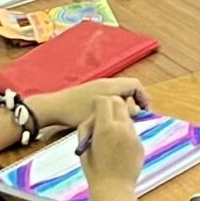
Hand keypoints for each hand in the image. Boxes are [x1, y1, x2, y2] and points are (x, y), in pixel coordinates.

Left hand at [30, 77, 144, 131]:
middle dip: (137, 100)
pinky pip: (111, 94)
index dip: (144, 97)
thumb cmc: (75, 112)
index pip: (136, 85)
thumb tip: (137, 110)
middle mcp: (106, 82)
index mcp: (110, 85)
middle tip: (138, 116)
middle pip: (129, 87)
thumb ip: (122, 112)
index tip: (146, 111)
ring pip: (120, 91)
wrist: (53, 107)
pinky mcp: (91, 91)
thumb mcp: (101, 115)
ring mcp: (98, 86)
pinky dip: (117, 103)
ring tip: (126, 118)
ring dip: (126, 102)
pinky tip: (112, 116)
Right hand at [76, 93, 142, 189]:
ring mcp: (133, 135)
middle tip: (104, 118)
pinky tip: (119, 148)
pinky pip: (132, 132)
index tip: (95, 111)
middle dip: (111, 106)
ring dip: (119, 120)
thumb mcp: (84, 146)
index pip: (104, 100)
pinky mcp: (140, 144)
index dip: (98, 103)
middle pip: (119, 102)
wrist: (113, 188)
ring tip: (110, 137)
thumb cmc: (94, 169)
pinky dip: (125, 134)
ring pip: (127, 117)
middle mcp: (122, 127)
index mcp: (105, 127)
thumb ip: (88, 128)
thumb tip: (95, 118)